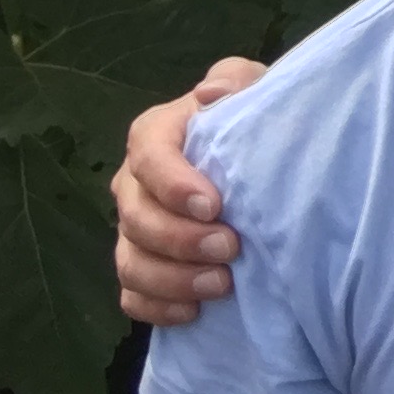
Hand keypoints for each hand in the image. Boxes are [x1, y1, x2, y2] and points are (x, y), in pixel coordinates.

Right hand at [111, 57, 266, 324]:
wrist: (263, 161)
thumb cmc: (255, 120)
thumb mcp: (256, 89)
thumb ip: (236, 80)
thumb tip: (211, 92)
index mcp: (156, 135)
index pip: (148, 156)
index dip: (174, 184)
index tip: (214, 205)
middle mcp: (134, 184)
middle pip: (136, 217)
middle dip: (180, 239)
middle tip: (230, 249)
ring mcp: (133, 229)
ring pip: (130, 262)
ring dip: (172, 279)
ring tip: (222, 285)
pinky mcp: (142, 265)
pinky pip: (132, 295)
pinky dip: (158, 307)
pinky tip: (195, 313)